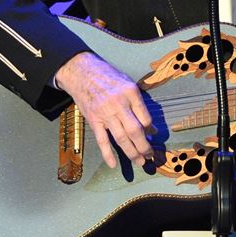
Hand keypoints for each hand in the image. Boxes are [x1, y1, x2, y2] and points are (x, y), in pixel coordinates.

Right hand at [55, 52, 153, 168]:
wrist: (82, 72)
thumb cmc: (108, 76)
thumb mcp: (128, 83)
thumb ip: (139, 103)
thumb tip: (150, 126)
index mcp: (131, 93)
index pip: (145, 117)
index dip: (151, 130)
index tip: (153, 136)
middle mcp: (119, 104)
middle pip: (135, 130)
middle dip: (144, 146)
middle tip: (150, 156)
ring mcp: (105, 113)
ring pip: (121, 138)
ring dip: (132, 152)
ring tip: (140, 161)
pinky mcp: (93, 120)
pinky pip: (102, 140)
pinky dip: (107, 153)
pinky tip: (113, 164)